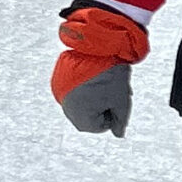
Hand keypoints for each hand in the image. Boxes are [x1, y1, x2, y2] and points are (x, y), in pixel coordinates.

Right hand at [53, 3, 150, 137]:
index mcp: (81, 119)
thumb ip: (121, 121)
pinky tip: (92, 76)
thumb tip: (119, 134)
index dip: (113, 111)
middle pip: (90, 115)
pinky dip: (85, 86)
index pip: (101, 126)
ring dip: (94, 95)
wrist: (96, 47)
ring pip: (83, 103)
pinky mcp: (59, 82)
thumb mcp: (122, 101)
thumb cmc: (110, 77)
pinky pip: (75, 91)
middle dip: (104, 104)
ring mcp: (61, 95)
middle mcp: (67, 110)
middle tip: (111, 87)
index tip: (114, 95)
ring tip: (102, 80)